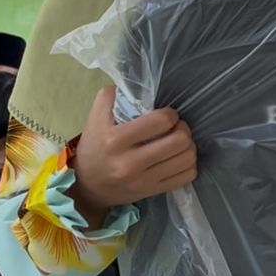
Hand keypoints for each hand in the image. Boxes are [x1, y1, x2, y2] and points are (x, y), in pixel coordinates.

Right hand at [72, 86, 197, 214]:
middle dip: (183, 129)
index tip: (166, 115)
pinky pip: (187, 176)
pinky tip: (177, 158)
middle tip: (175, 128)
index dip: (170, 114)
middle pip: (180, 141)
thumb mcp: (96, 117)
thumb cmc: (95, 146)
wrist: (87, 186)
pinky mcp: (153, 192)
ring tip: (178, 142)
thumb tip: (137, 84)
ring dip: (188, 146)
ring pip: (187, 158)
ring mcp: (143, 181)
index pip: (161, 121)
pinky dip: (188, 164)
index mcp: (116, 140)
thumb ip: (112, 96)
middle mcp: (130, 163)